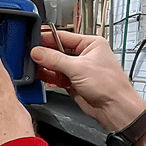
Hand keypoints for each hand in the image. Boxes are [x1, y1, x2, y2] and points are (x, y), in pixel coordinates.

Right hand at [32, 31, 145, 145]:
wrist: (114, 108)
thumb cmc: (110, 86)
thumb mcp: (78, 68)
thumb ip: (55, 59)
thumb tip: (38, 52)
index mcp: (91, 44)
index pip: (64, 36)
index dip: (47, 38)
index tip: (34, 40)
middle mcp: (85, 55)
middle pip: (58, 51)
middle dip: (45, 54)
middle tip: (31, 55)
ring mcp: (78, 70)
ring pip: (56, 65)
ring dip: (46, 67)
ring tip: (34, 67)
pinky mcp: (73, 83)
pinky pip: (57, 77)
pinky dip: (49, 78)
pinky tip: (41, 77)